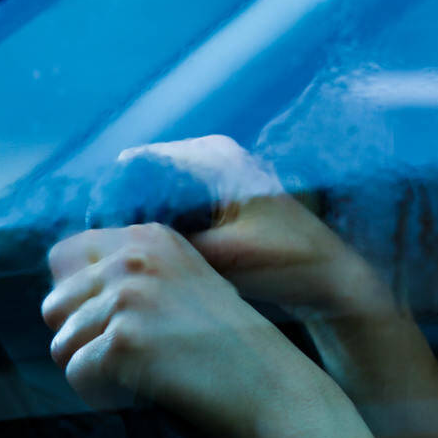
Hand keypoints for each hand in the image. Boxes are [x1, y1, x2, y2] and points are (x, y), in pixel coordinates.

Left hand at [41, 223, 319, 437]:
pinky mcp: (123, 341)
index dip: (78, 296)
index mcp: (153, 237)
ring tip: (148, 375)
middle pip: (54, 304)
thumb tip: (61, 294)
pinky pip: (78, 377)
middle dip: (81, 338)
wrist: (272, 388)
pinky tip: (146, 393)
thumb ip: (137, 274)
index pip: (64, 256)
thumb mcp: (190, 283)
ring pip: (62, 345)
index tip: (113, 321)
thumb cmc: (234, 347)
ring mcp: (129, 298)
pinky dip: (104, 395)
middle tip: (135, 357)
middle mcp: (136, 258)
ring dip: (96, 370)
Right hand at [119, 136, 388, 314]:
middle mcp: (212, 156)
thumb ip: (171, 242)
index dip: (113, 204)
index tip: (104, 245)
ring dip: (140, 229)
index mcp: (215, 155)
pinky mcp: (218, 202)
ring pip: (153, 199)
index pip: (136, 166)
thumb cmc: (290, 266)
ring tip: (130, 267)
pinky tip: (156, 268)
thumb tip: (116, 241)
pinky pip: (172, 213)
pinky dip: (161, 236)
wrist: (332, 281)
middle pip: (140, 180)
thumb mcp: (226, 255)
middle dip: (124, 217)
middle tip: (111, 262)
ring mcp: (215, 177)